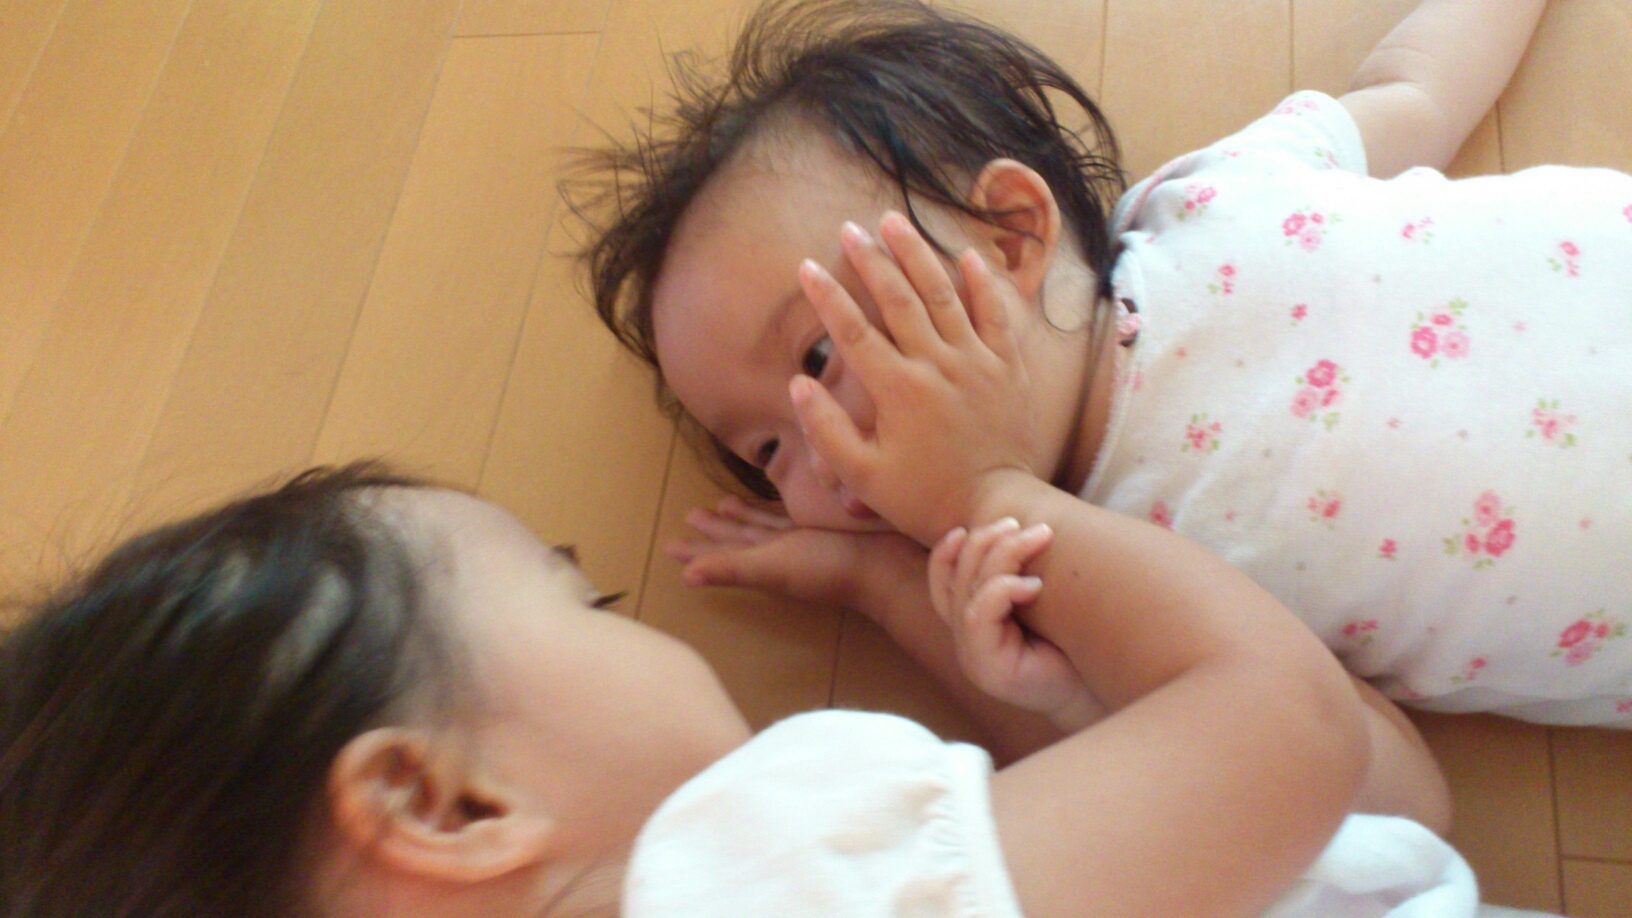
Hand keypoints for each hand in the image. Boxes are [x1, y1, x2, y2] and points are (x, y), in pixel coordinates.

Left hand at [666, 495, 925, 613]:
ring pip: (760, 526)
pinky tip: (768, 498)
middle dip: (712, 531)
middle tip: (688, 518)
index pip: (721, 555)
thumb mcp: (774, 567)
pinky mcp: (824, 524)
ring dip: (738, 517)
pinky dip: (774, 509)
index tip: (670, 546)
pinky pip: (789, 515)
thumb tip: (684, 576)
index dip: (697, 551)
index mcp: (763, 562)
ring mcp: (802, 539)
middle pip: (736, 539)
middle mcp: (778, 552)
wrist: (888, 566)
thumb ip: (732, 568)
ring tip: (717, 506)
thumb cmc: (829, 568)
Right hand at [790, 211, 1038, 545]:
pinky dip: (981, 283)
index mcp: (897, 390)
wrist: (996, 507)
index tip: (806, 267)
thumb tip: (798, 383)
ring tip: (896, 221)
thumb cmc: (923, 498)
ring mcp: (977, 362)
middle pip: (897, 299)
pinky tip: (966, 254)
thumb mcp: (863, 477)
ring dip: (917, 254)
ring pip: (943, 294)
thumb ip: (827, 430)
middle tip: (850, 228)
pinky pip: (996, 314)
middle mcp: (937, 366)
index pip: (852, 331)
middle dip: (870, 259)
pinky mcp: (1008, 368)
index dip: (826, 296)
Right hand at [928, 518, 1099, 731]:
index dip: (945, 552)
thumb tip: (1024, 526)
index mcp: (973, 624)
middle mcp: (965, 640)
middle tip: (1024, 525)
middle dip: (987, 541)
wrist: (1096, 692)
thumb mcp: (1041, 602)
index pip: (940, 582)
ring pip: (968, 591)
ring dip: (1002, 555)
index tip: (965, 527)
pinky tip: (1034, 585)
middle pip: (957, 577)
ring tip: (1039, 537)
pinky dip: (1002, 590)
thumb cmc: (1074, 643)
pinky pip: (977, 616)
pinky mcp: (986, 668)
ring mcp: (972, 656)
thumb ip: (1020, 574)